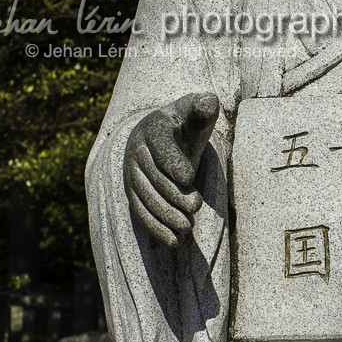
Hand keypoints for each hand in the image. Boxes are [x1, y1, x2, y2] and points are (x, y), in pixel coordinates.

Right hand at [123, 92, 219, 247]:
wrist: (163, 138)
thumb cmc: (186, 126)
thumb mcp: (195, 115)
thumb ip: (203, 111)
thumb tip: (210, 101)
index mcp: (153, 128)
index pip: (161, 147)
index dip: (173, 163)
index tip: (189, 178)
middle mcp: (136, 152)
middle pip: (152, 177)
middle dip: (174, 194)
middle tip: (196, 206)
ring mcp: (132, 174)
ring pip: (145, 198)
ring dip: (165, 215)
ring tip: (188, 226)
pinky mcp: (133, 194)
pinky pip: (140, 213)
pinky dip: (155, 229)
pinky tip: (174, 240)